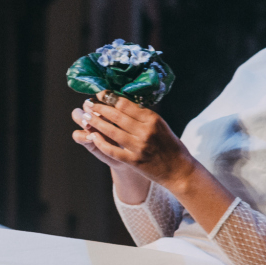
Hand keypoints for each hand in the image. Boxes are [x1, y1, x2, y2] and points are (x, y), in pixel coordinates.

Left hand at [76, 92, 198, 189]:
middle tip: (88, 103)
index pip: (126, 105)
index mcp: (153, 119)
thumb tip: (123, 104)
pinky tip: (92, 136)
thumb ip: (144, 116)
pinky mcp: (134, 161)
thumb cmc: (171, 146)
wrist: (179, 170)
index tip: (100, 94)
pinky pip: (113, 150)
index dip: (110, 98)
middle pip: (117, 116)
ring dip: (96, 123)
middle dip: (99, 108)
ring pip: (112, 132)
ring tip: (86, 117)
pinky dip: (101, 143)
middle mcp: (145, 131)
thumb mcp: (161, 125)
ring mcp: (139, 147)